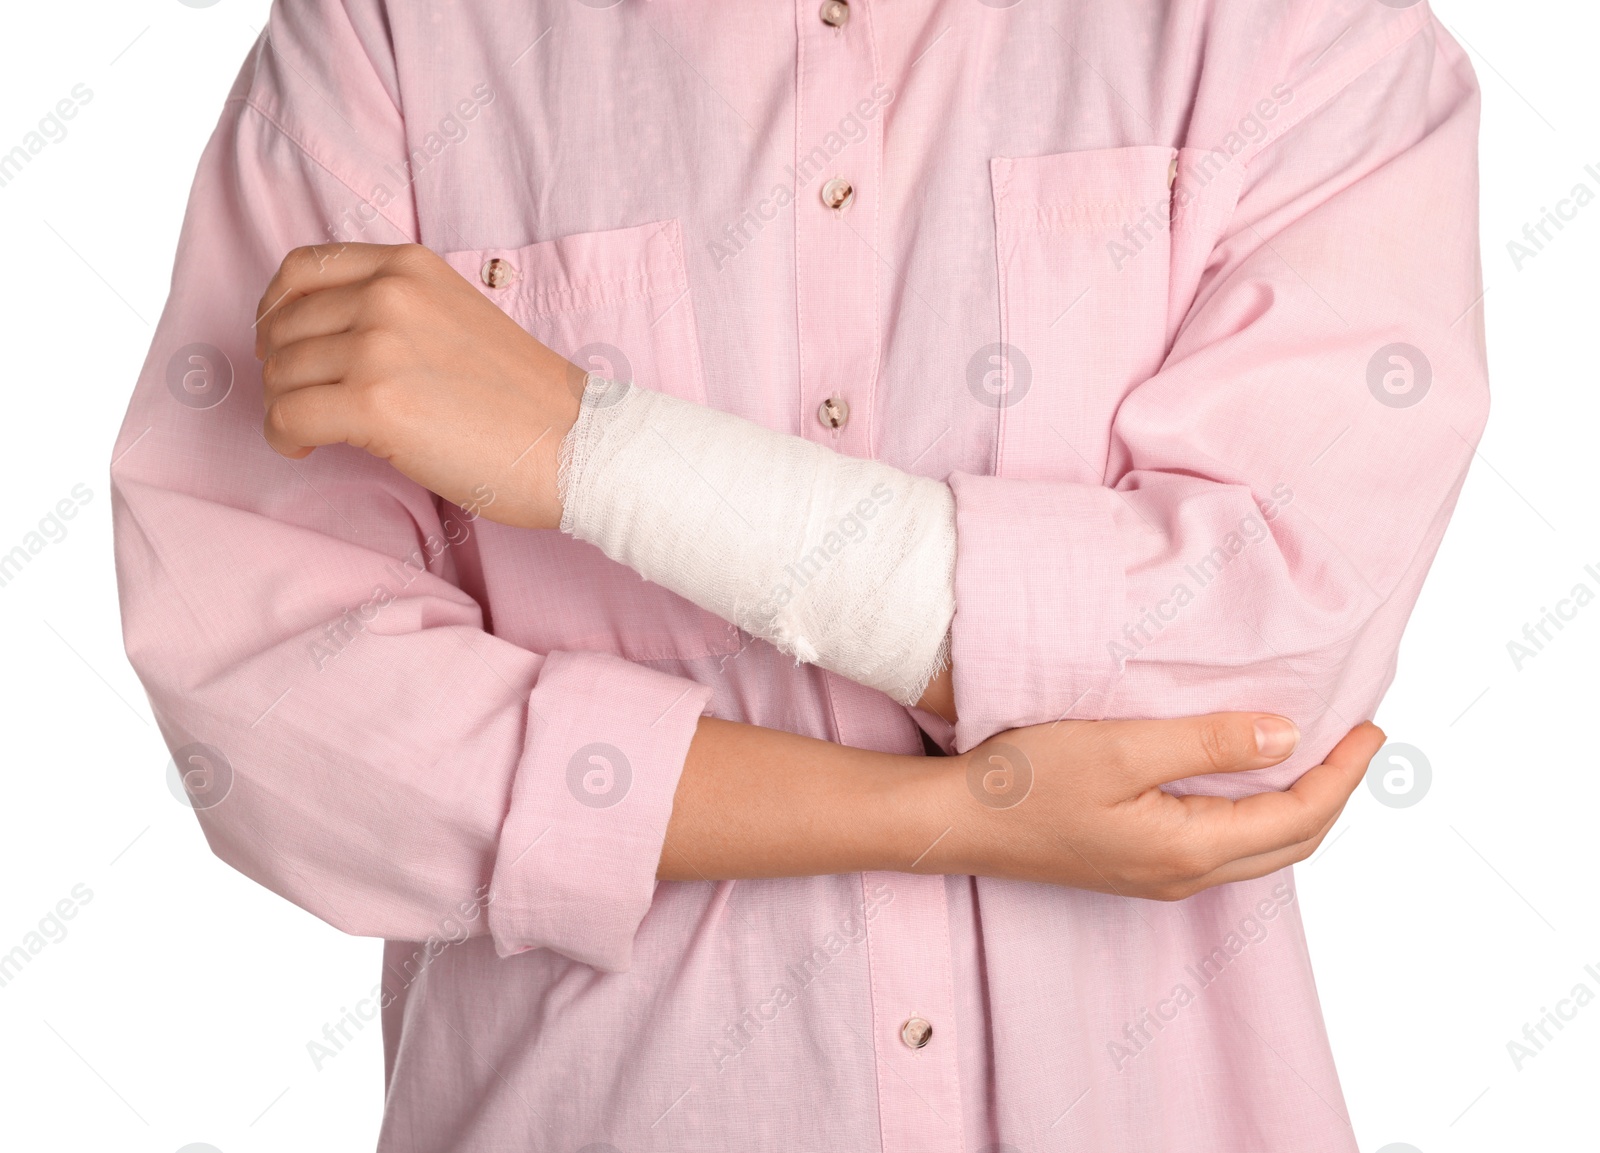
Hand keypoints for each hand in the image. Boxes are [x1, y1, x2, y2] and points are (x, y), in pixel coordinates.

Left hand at [253, 242, 580, 528]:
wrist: (573, 444)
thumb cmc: (522, 399)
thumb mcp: (455, 316)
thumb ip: (394, 309)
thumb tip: (318, 335)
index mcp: (408, 267)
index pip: (302, 270)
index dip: (276, 310)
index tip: (281, 343)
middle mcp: (388, 295)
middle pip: (284, 326)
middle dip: (280, 369)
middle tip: (303, 400)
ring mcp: (378, 346)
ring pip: (280, 373)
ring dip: (284, 406)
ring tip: (314, 429)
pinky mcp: (374, 403)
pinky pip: (288, 416)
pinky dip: (285, 437)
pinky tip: (308, 447)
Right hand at [927, 714, 1383, 899]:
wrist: (959, 823)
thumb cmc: (1028, 782)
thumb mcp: (1122, 748)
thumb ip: (1207, 742)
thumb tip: (1286, 737)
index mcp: (1190, 849)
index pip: (1299, 815)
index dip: (1344, 773)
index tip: (1372, 727)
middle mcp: (1185, 875)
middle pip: (1292, 842)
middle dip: (1335, 793)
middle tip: (1359, 742)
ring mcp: (1160, 877)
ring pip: (1261, 848)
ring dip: (1300, 806)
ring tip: (1318, 756)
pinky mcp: (1138, 867)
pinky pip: (1225, 845)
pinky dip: (1259, 813)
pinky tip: (1248, 778)